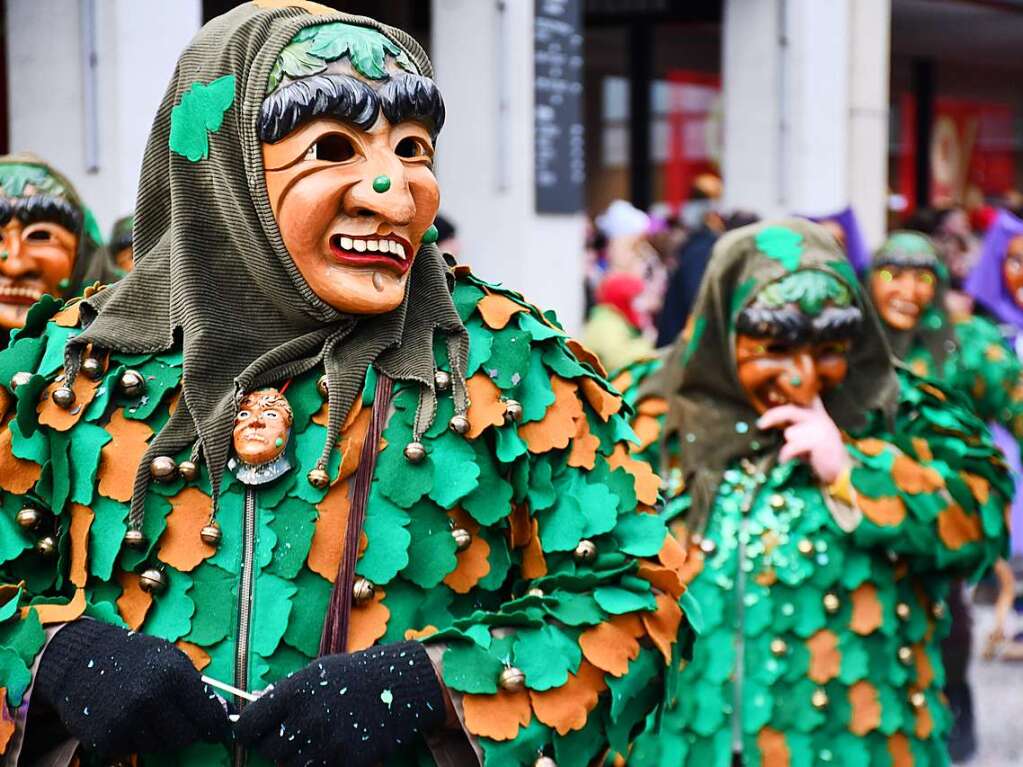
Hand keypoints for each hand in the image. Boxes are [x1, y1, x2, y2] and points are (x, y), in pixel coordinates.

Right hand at [35, 620, 229, 756]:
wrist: (81, 658)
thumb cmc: (133, 657)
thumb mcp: (171, 659)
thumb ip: (197, 688)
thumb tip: (225, 715)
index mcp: (172, 675)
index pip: (206, 714)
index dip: (216, 725)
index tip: (218, 730)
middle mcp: (150, 698)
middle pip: (185, 737)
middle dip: (188, 732)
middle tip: (180, 721)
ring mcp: (126, 720)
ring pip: (160, 747)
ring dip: (160, 736)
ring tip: (148, 713)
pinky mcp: (106, 738)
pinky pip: (134, 750)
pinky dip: (136, 739)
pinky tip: (127, 719)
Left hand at [235, 641, 445, 766]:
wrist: (399, 684)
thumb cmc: (353, 676)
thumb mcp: (316, 672)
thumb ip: (285, 694)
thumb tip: (254, 709)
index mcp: (293, 692)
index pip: (249, 726)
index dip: (249, 732)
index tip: (256, 733)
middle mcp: (306, 718)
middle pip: (270, 751)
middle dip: (278, 746)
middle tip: (295, 735)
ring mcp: (327, 742)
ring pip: (293, 766)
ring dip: (301, 758)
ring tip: (319, 739)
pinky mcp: (346, 760)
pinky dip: (326, 763)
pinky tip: (338, 745)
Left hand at [757, 397, 850, 482]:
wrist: (841, 470)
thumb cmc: (821, 454)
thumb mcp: (811, 435)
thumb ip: (798, 426)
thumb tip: (771, 420)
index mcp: (818, 414)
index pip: (807, 396)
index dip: (792, 392)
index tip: (773, 394)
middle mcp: (819, 418)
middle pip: (789, 410)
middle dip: (772, 416)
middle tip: (760, 424)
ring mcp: (820, 428)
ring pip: (789, 433)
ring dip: (789, 446)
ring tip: (799, 454)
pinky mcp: (818, 441)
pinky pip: (791, 447)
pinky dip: (785, 455)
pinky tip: (786, 460)